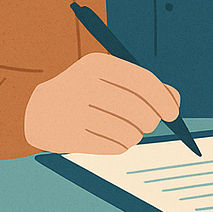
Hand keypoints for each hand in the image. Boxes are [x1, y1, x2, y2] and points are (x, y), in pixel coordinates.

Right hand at [24, 53, 179, 153]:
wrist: (38, 110)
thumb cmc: (84, 91)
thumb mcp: (109, 76)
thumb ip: (143, 83)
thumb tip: (174, 99)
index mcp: (97, 64)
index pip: (142, 81)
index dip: (163, 99)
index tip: (173, 113)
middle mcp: (85, 85)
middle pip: (137, 109)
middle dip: (150, 120)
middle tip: (149, 123)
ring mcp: (76, 112)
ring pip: (128, 132)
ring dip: (135, 134)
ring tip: (126, 129)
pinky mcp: (71, 137)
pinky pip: (114, 147)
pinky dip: (120, 145)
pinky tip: (111, 136)